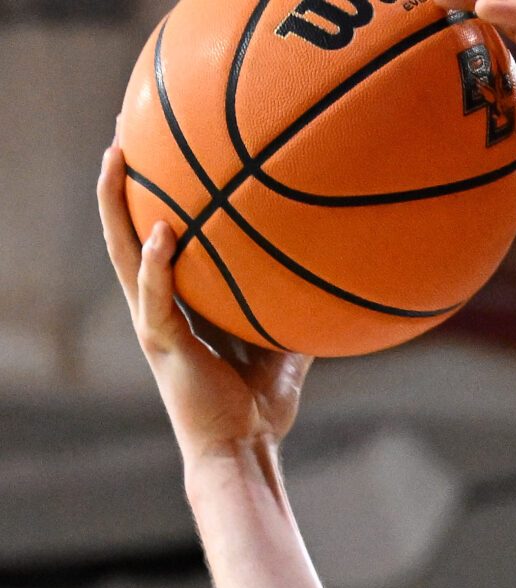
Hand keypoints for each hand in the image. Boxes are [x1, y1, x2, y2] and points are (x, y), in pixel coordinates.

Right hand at [99, 146, 310, 459]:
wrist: (244, 451)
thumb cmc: (259, 411)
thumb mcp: (282, 355)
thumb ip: (290, 321)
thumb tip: (327, 294)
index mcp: (178, 310)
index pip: (154, 245)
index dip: (148, 204)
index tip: (154, 160)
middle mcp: (157, 310)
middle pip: (126, 234)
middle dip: (119, 186)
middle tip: (120, 136)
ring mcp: (155, 325)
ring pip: (124, 253)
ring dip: (117, 206)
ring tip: (116, 158)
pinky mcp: (163, 344)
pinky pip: (156, 296)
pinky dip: (157, 264)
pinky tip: (161, 233)